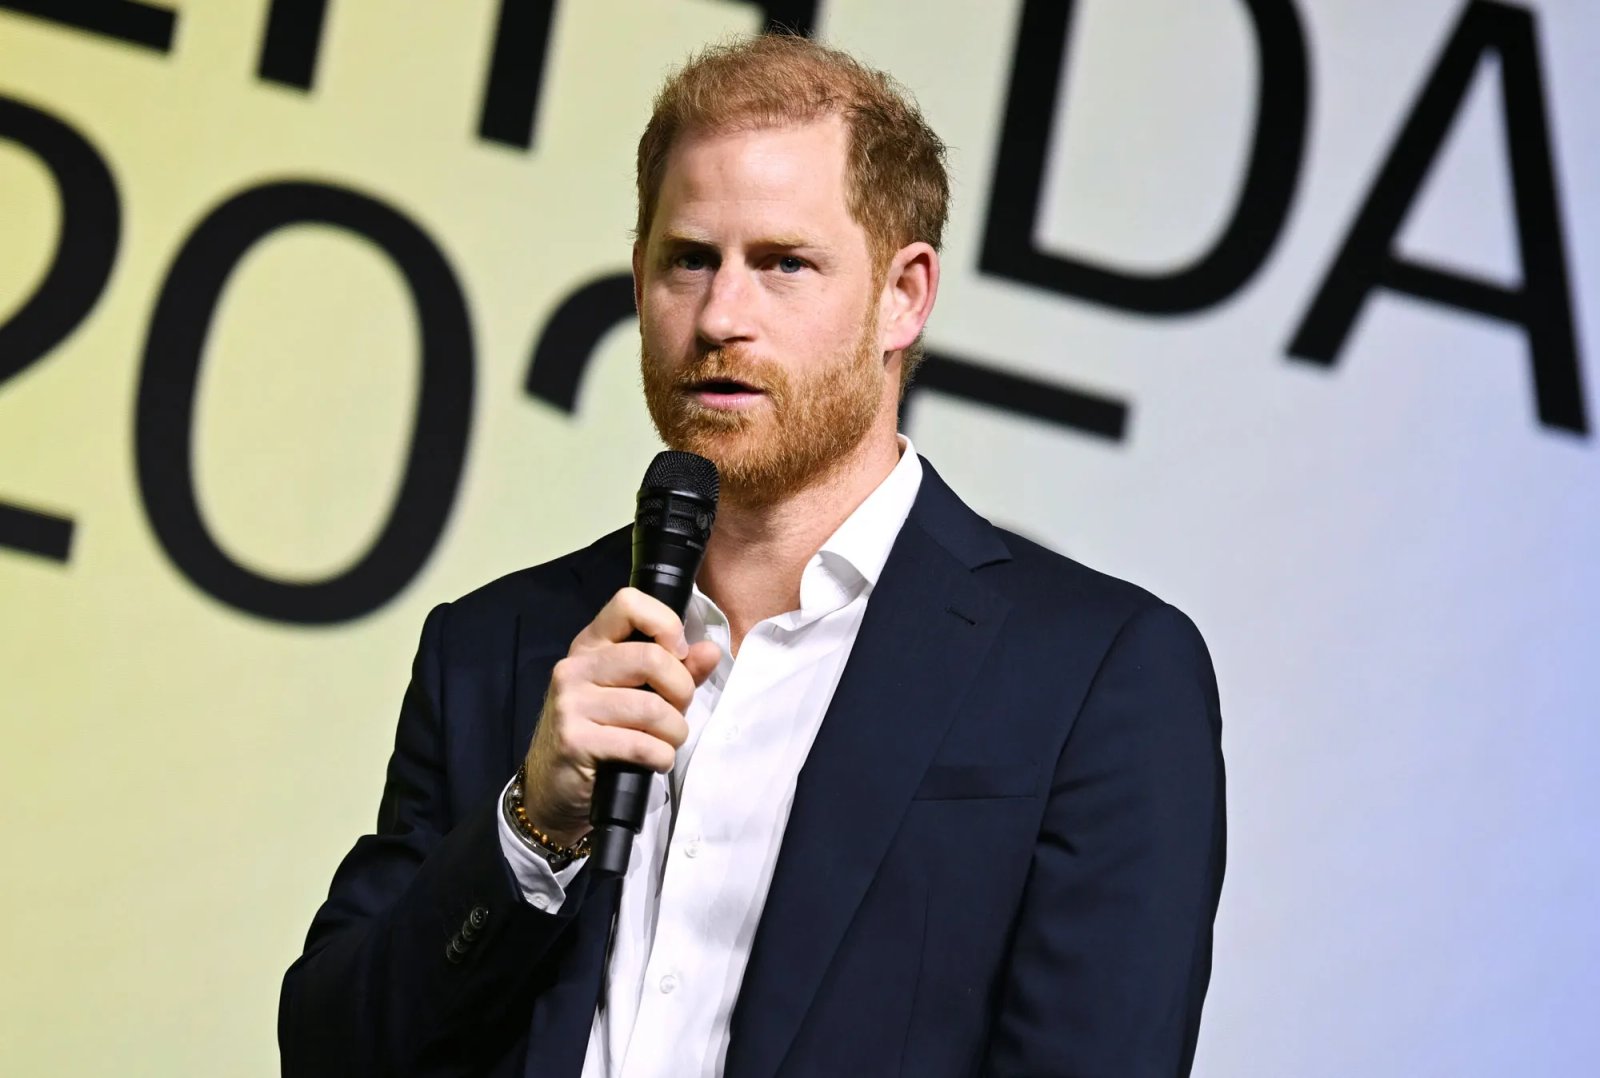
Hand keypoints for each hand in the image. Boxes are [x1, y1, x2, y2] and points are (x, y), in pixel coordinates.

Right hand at [520, 587, 720, 845]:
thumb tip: (711, 651)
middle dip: (681, 692)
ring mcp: (571, 704)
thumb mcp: (636, 694)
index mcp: (591, 645)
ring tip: (666, 742)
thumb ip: (676, 670)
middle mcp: (575, 668)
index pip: (629, 603)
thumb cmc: (602, 735)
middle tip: (676, 712)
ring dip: (674, 732)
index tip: (677, 655)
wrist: (553, 788)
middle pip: (651, 659)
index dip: (665, 624)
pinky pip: (641, 745)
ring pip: (652, 708)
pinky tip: (654, 762)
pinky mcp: (574, 741)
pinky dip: (661, 757)